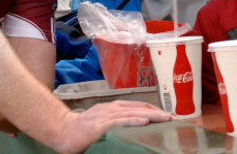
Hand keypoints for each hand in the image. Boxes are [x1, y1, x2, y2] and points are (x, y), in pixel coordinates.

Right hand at [53, 100, 170, 153]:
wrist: (63, 132)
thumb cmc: (83, 130)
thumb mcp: (104, 123)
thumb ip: (118, 123)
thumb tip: (136, 127)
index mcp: (114, 107)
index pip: (139, 106)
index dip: (155, 109)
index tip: (168, 116)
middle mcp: (112, 108)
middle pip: (140, 107)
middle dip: (158, 112)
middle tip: (173, 118)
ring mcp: (106, 115)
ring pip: (133, 113)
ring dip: (151, 115)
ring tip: (165, 118)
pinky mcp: (100, 125)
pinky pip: (119, 122)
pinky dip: (133, 121)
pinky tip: (144, 121)